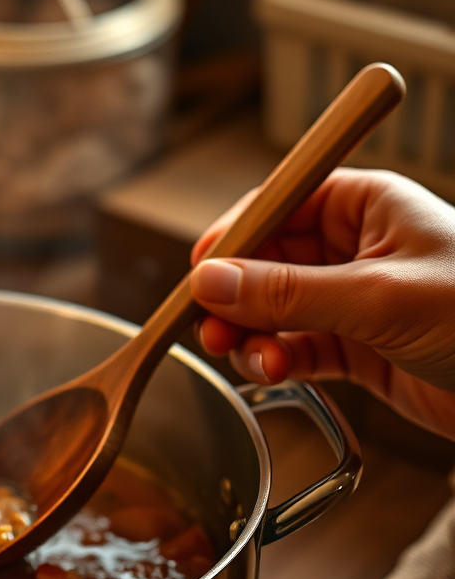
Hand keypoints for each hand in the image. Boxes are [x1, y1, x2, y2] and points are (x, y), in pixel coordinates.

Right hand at [189, 168, 454, 439]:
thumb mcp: (380, 297)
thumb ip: (288, 292)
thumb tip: (209, 281)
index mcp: (366, 205)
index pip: (277, 205)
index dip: (233, 237)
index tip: (198, 272)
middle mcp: (353, 247)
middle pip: (264, 261)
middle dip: (234, 296)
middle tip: (208, 325)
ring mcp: (351, 299)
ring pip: (271, 310)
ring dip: (250, 335)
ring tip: (248, 357)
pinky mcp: (354, 347)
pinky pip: (293, 347)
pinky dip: (275, 362)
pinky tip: (275, 372)